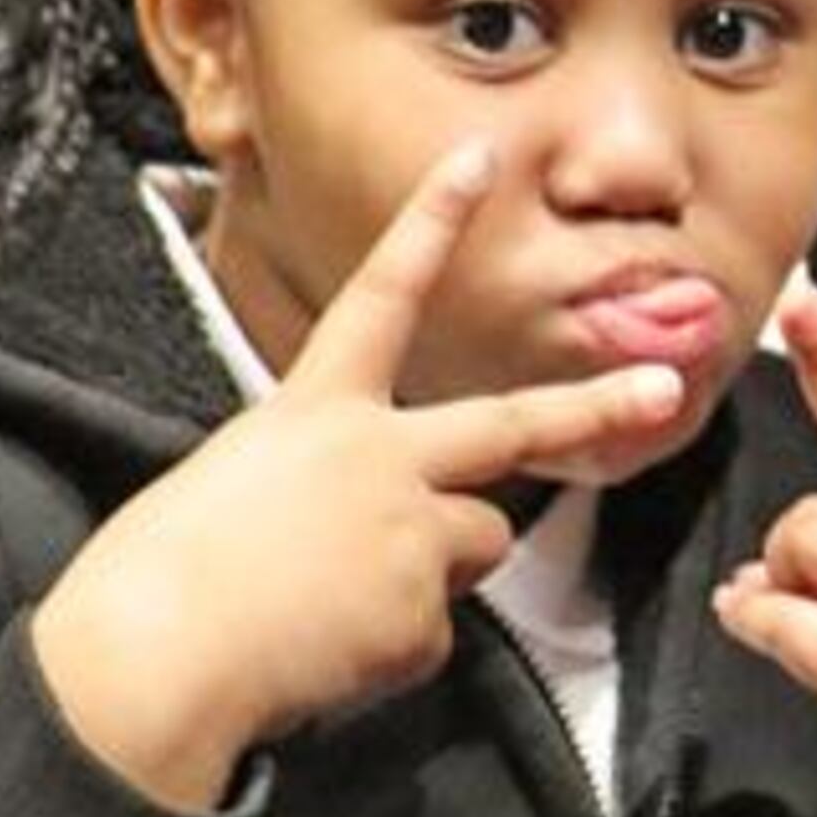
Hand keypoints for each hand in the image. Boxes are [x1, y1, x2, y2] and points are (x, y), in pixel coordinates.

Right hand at [33, 141, 687, 813]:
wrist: (154, 657)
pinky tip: (329, 654)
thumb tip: (372, 524)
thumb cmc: (162, 578)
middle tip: (661, 389)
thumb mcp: (238, 487)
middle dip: (594, 406)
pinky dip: (393, 649)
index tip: (476, 159)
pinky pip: (436, 631)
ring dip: (438, 572)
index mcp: (312, 411)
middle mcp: (375, 454)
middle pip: (511, 423)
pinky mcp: (422, 608)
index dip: (430, 222)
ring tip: (342, 606)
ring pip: (480, 543)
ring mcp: (408, 528)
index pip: (382, 295)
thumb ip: (326, 482)